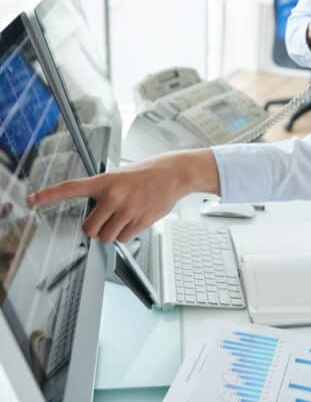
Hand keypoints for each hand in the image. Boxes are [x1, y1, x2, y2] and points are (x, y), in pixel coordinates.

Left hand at [27, 149, 218, 242]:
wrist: (174, 173)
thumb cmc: (147, 174)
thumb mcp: (121, 176)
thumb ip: (105, 193)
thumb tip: (95, 216)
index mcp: (105, 180)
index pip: (72, 187)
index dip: (50, 195)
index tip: (33, 199)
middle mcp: (114, 195)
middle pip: (90, 228)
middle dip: (96, 229)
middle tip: (106, 220)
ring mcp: (127, 209)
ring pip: (107, 237)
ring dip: (113, 233)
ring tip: (125, 217)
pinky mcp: (140, 220)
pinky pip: (124, 239)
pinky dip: (127, 234)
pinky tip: (136, 219)